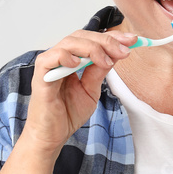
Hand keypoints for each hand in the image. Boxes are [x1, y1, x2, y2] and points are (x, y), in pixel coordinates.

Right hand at [24, 29, 137, 153]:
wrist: (52, 137)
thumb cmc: (67, 114)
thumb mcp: (91, 90)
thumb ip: (99, 71)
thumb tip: (116, 53)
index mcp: (71, 60)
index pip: (90, 39)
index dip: (111, 37)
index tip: (132, 40)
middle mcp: (59, 59)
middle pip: (81, 36)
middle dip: (106, 40)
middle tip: (124, 49)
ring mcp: (49, 67)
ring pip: (68, 43)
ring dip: (91, 48)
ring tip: (106, 61)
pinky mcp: (40, 78)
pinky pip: (49, 59)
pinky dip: (65, 56)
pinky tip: (78, 63)